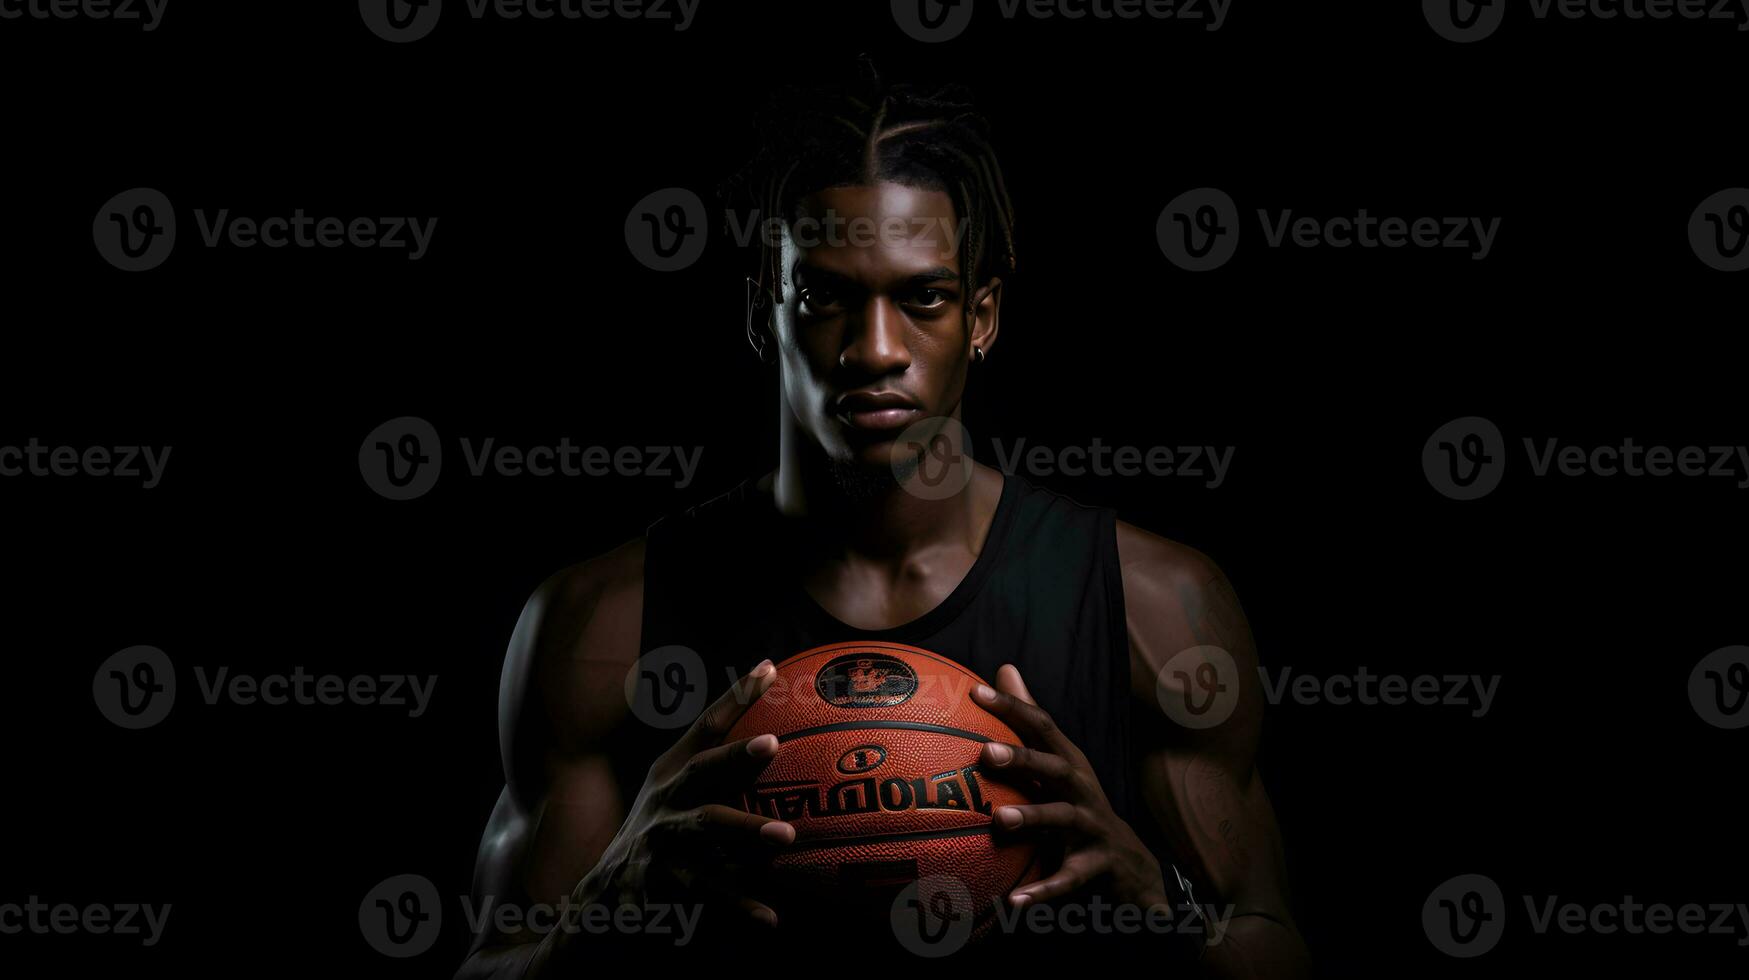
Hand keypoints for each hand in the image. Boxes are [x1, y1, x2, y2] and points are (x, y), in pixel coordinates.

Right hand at [539, 659, 791, 967]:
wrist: (604, 894)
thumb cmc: (658, 833)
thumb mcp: (673, 792)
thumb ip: (715, 768)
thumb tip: (779, 739)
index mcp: (671, 772)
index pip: (705, 727)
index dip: (735, 696)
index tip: (768, 667)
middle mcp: (664, 800)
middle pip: (701, 771)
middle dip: (734, 755)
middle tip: (772, 743)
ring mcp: (661, 840)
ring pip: (705, 830)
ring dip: (746, 830)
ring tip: (786, 835)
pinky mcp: (663, 882)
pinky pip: (709, 892)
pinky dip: (741, 905)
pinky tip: (771, 917)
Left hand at [973, 664, 1169, 910]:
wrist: (1133, 869)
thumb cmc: (1081, 808)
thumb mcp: (1059, 764)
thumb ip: (1031, 723)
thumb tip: (1004, 668)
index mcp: (1069, 765)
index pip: (1041, 727)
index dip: (1012, 707)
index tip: (975, 691)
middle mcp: (1083, 790)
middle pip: (1056, 767)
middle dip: (1024, 758)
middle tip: (986, 752)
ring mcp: (1092, 829)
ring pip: (1063, 819)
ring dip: (1033, 818)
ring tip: (1000, 820)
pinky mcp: (1096, 867)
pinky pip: (1067, 880)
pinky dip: (1043, 891)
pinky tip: (1014, 903)